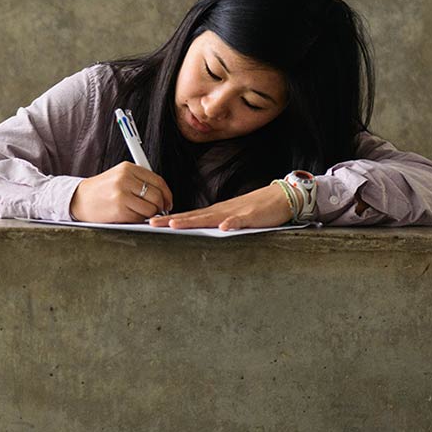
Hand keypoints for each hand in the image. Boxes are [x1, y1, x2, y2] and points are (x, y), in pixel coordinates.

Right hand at [70, 161, 172, 222]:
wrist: (78, 199)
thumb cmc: (101, 190)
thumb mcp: (119, 177)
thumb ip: (139, 181)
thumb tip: (162, 194)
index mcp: (127, 168)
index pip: (158, 181)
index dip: (167, 194)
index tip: (168, 202)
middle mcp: (125, 179)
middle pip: (157, 195)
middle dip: (160, 206)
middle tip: (157, 211)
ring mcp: (122, 194)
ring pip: (151, 208)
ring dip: (149, 215)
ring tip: (140, 213)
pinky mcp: (119, 210)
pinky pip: (140, 218)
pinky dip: (139, 220)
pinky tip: (130, 216)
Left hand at [149, 183, 290, 230]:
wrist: (280, 198)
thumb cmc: (256, 209)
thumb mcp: (232, 219)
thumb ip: (218, 225)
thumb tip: (202, 233)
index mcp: (216, 213)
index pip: (189, 217)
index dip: (170, 220)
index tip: (152, 223)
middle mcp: (221, 211)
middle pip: (193, 216)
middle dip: (171, 220)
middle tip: (152, 223)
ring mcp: (235, 212)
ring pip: (211, 217)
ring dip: (193, 220)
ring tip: (175, 223)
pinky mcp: (252, 215)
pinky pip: (240, 220)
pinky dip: (231, 223)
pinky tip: (223, 227)